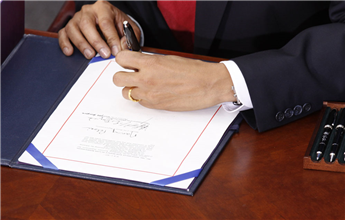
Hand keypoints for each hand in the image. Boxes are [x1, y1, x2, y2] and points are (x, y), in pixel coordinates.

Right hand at [58, 0, 140, 58]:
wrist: (112, 22)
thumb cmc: (119, 25)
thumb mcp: (130, 29)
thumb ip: (129, 38)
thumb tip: (123, 46)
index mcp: (104, 8)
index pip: (106, 23)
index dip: (111, 38)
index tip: (116, 51)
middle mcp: (88, 11)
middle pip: (87, 24)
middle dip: (96, 41)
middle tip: (104, 54)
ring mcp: (77, 18)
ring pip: (73, 29)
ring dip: (81, 44)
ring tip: (90, 55)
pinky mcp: (69, 27)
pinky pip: (63, 34)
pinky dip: (65, 43)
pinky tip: (70, 52)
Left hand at [113, 51, 234, 110]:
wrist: (208, 85)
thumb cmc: (194, 70)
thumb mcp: (169, 59)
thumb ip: (151, 61)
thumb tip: (140, 63)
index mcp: (150, 63)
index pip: (121, 58)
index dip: (123, 59)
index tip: (128, 61)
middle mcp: (146, 79)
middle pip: (117, 79)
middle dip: (122, 76)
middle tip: (131, 74)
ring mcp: (149, 94)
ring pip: (126, 93)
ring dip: (132, 89)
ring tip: (143, 86)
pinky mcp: (155, 105)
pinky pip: (139, 102)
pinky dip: (143, 98)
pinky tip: (154, 93)